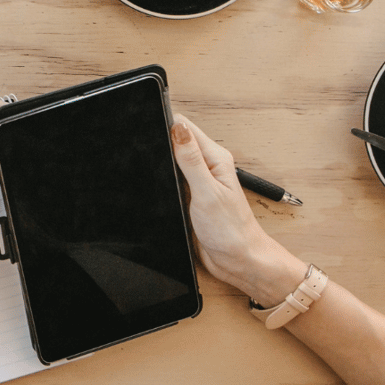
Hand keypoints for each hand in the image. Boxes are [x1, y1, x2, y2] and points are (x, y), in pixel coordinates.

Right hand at [169, 115, 306, 306]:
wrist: (238, 260)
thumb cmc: (231, 231)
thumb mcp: (207, 192)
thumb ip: (191, 160)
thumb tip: (178, 129)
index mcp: (215, 159)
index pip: (186, 127)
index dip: (166, 124)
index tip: (151, 127)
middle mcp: (208, 166)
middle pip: (177, 140)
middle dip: (160, 140)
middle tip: (146, 146)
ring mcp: (199, 181)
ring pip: (172, 159)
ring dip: (162, 160)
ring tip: (152, 163)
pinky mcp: (192, 195)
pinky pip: (172, 178)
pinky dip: (164, 178)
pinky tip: (161, 184)